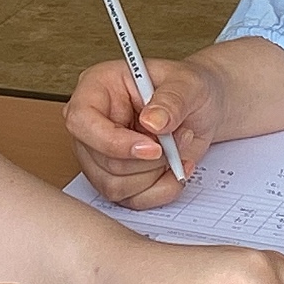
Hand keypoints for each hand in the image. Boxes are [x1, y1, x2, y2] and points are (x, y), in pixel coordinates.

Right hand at [66, 56, 222, 207]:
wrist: (201, 108)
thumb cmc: (187, 88)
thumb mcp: (187, 84)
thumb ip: (171, 100)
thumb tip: (152, 122)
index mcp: (96, 88)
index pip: (82, 121)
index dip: (113, 141)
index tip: (153, 147)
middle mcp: (93, 123)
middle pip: (103, 161)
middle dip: (149, 160)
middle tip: (179, 138)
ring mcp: (100, 154)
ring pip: (115, 186)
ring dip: (156, 174)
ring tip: (177, 149)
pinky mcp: (116, 178)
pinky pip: (131, 199)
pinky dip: (161, 190)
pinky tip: (175, 169)